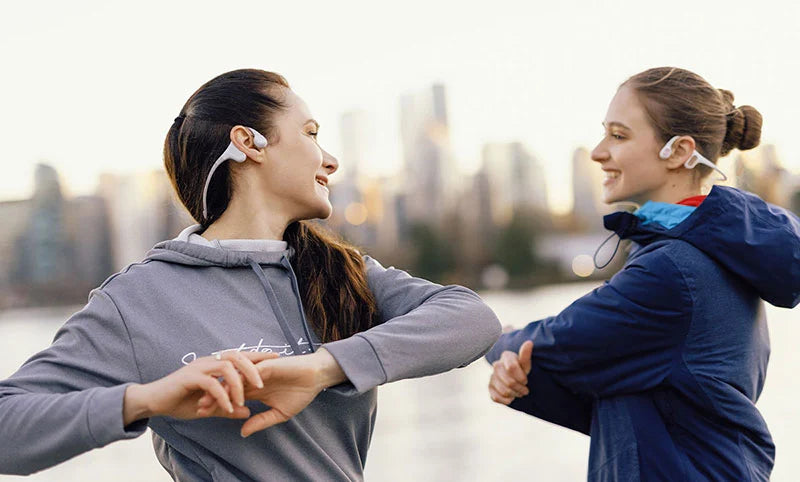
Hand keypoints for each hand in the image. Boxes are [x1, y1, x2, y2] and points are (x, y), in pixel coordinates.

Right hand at [123, 351, 277, 424]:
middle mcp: (208, 361)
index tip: (276, 357)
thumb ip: (227, 407)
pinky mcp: (189, 378)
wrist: (154, 401)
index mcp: (214, 364)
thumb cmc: (180, 402)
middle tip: (263, 383)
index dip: (258, 355)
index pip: (240, 356)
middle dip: (252, 367)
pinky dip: (222, 395)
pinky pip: (211, 384)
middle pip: (236, 355)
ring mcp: (199, 368)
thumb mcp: (209, 407)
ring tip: (244, 400)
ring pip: (226, 367)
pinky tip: (228, 407)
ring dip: (238, 383)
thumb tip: (247, 412)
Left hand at [196, 348, 345, 436]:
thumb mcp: (279, 413)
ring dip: (221, 390)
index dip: (217, 404)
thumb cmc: (300, 393)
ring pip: (234, 379)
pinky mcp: (266, 366)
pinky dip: (241, 383)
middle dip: (212, 397)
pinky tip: (234, 394)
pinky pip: (249, 373)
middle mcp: (252, 378)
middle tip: (199, 408)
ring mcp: (257, 371)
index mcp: (253, 388)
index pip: (230, 395)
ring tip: (210, 400)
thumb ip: (260, 421)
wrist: (315, 377)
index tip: (203, 414)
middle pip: (227, 386)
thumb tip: (243, 432)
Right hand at [488, 340, 532, 404]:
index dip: (521, 377)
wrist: (516, 379)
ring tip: (519, 393)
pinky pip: (497, 398)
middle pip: (509, 382)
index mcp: (506, 356)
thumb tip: (529, 342)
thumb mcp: (526, 364)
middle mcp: (497, 365)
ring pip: (504, 391)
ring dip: (515, 394)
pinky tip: (511, 397)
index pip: (511, 368)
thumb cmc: (522, 370)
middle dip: (520, 388)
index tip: (526, 380)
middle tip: (525, 390)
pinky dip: (506, 400)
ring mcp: (492, 376)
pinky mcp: (490, 387)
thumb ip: (526, 355)